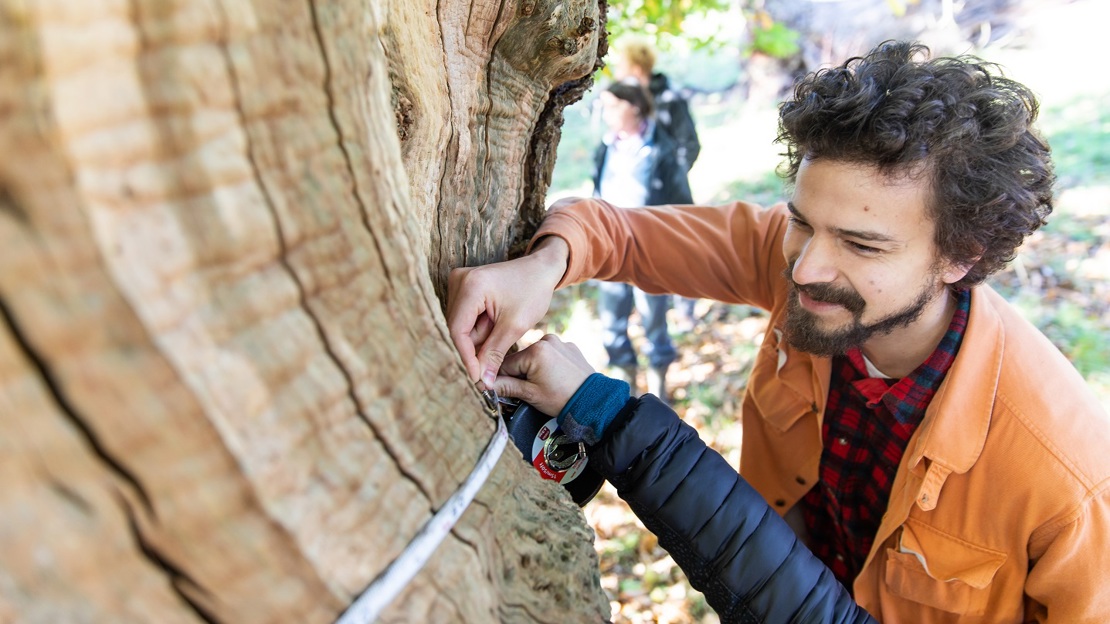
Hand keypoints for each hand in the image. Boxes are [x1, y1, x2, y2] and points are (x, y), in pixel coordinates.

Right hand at [446, 237, 568, 386]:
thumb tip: (482, 382)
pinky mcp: (463, 288)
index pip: (457, 330)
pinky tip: (494, 329)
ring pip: (461, 326)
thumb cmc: (533, 291)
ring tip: (500, 334)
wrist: (541, 268)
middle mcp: (459, 281)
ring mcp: (459, 283)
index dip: (466, 358)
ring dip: (478, 339)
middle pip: (457, 328)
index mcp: (471, 286)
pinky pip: (465, 318)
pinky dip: (478, 329)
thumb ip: (494, 354)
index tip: (476, 379)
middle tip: (489, 367)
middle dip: (474, 349)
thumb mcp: (515, 326)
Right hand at [492, 334, 594, 416]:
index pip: (505, 363)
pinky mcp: (568, 347)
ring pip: (534, 355)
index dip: (499, 378)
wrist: (593, 400)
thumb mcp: (530, 395)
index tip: (495, 388)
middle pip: (520, 358)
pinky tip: (552, 377)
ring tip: (542, 385)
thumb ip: (506, 387)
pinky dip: (546, 364)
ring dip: (531, 368)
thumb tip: (484, 385)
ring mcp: (559, 342)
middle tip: (524, 391)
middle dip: (518, 374)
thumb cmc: (562, 399)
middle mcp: (547, 340)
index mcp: (535, 351)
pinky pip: (549, 354)